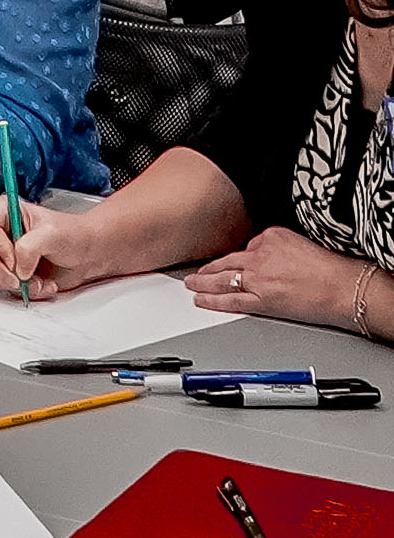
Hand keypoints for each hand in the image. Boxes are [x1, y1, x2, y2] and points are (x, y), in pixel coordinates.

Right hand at [0, 195, 101, 299]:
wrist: (89, 254)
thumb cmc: (74, 235)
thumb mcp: (52, 235)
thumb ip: (30, 247)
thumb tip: (18, 268)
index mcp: (5, 212)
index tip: (15, 259)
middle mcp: (1, 232)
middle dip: (1, 272)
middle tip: (19, 279)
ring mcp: (5, 254)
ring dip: (17, 283)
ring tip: (39, 280)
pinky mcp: (12, 272)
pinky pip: (5, 286)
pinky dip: (25, 291)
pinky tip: (42, 283)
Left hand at [187, 225, 365, 326]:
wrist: (346, 289)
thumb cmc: (333, 270)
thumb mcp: (303, 244)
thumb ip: (280, 249)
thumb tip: (269, 258)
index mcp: (272, 237)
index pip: (248, 246)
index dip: (243, 259)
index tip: (234, 264)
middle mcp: (260, 255)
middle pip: (228, 261)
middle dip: (209, 268)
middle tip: (196, 273)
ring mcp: (259, 278)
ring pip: (223, 279)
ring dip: (203, 282)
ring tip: (192, 284)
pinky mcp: (262, 300)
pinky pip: (232, 300)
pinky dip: (213, 301)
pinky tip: (202, 300)